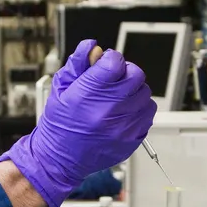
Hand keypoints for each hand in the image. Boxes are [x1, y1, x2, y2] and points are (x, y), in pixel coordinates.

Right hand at [0, 39, 156, 206]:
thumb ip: (78, 63)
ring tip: (118, 98)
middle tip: (114, 80)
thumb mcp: (61, 88)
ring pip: (144, 94)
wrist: (59, 159)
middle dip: (125, 72)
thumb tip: (92, 46)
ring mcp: (123, 126)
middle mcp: (108, 111)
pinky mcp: (132, 139)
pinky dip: (139, 110)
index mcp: (88, 94)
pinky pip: (148, 115)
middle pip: (136, 75)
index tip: (105, 64)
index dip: (111, 59)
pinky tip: (124, 112)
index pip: (115, 62)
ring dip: (134, 91)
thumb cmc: (59, 124)